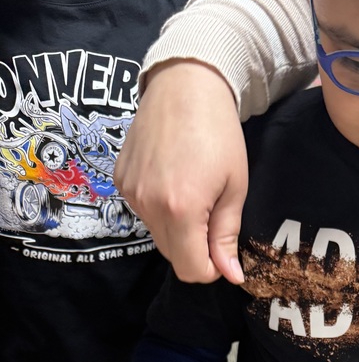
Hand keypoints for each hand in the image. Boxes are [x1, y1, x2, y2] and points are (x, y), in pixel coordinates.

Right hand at [114, 61, 247, 284]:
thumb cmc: (219, 134)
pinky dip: (160, 210)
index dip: (210, 270)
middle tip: (213, 219)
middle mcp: (148, 205)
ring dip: (178, 230)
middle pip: (173, 256)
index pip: (190, 269)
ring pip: (158, 236)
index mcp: (181, 210)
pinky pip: (143, 212)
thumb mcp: (234, 187)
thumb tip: (231, 276)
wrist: (184, 85)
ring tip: (194, 194)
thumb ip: (226, 235)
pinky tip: (174, 181)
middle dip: (195, 250)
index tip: (222, 252)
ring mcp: (130, 192)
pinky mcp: (120, 180)